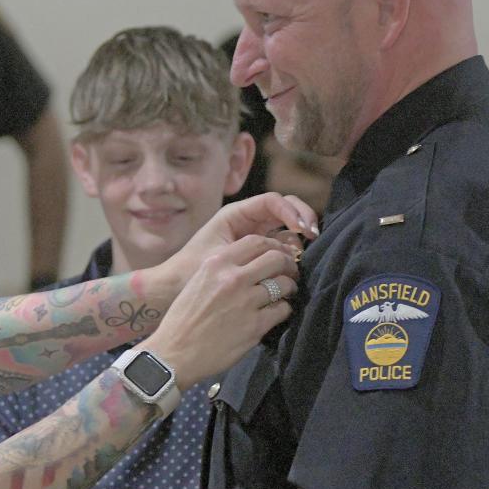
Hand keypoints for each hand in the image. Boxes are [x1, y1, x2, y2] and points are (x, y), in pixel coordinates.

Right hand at [141, 233, 299, 386]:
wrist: (174, 353)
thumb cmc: (182, 319)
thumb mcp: (198, 282)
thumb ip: (222, 270)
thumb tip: (251, 265)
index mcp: (216, 264)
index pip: (256, 241)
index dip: (273, 246)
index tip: (276, 255)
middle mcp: (233, 278)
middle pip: (276, 258)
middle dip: (287, 265)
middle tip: (289, 274)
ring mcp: (246, 301)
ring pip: (284, 284)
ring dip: (288, 288)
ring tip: (284, 295)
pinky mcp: (256, 325)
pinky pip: (283, 310)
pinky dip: (283, 310)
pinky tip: (275, 314)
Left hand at [160, 192, 316, 287]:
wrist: (174, 287)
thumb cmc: (190, 269)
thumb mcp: (220, 257)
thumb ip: (250, 253)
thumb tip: (286, 253)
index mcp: (236, 215)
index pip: (273, 201)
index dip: (291, 211)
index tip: (302, 229)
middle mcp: (249, 221)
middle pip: (286, 208)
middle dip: (303, 218)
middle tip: (314, 236)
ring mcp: (256, 235)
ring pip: (288, 227)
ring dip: (301, 236)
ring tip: (304, 255)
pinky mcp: (260, 253)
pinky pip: (283, 245)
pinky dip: (294, 251)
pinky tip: (297, 264)